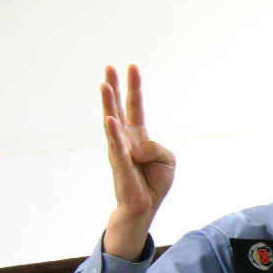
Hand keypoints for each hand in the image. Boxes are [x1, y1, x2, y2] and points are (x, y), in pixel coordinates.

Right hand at [101, 64, 175, 260]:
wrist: (144, 205)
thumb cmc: (155, 182)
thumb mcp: (168, 160)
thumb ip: (158, 148)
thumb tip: (139, 148)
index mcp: (138, 135)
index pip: (135, 107)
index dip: (134, 88)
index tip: (132, 67)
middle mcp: (125, 138)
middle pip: (119, 107)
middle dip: (114, 87)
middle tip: (109, 66)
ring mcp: (120, 149)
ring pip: (113, 121)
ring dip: (108, 103)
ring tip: (104, 84)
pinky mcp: (119, 162)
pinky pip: (116, 144)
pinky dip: (113, 131)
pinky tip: (109, 118)